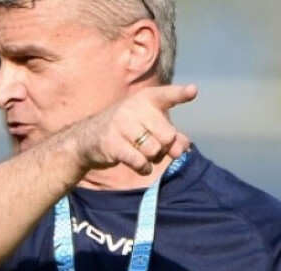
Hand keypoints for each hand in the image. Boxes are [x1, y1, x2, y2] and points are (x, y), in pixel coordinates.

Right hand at [67, 84, 197, 175]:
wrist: (87, 138)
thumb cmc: (126, 130)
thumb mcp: (148, 126)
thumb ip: (171, 135)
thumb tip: (184, 149)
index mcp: (146, 99)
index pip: (167, 96)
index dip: (181, 94)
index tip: (193, 91)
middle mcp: (133, 108)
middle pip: (167, 135)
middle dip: (165, 147)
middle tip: (154, 146)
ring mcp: (121, 125)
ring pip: (154, 150)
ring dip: (152, 158)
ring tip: (143, 154)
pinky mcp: (112, 143)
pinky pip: (140, 161)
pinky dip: (144, 168)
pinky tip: (140, 166)